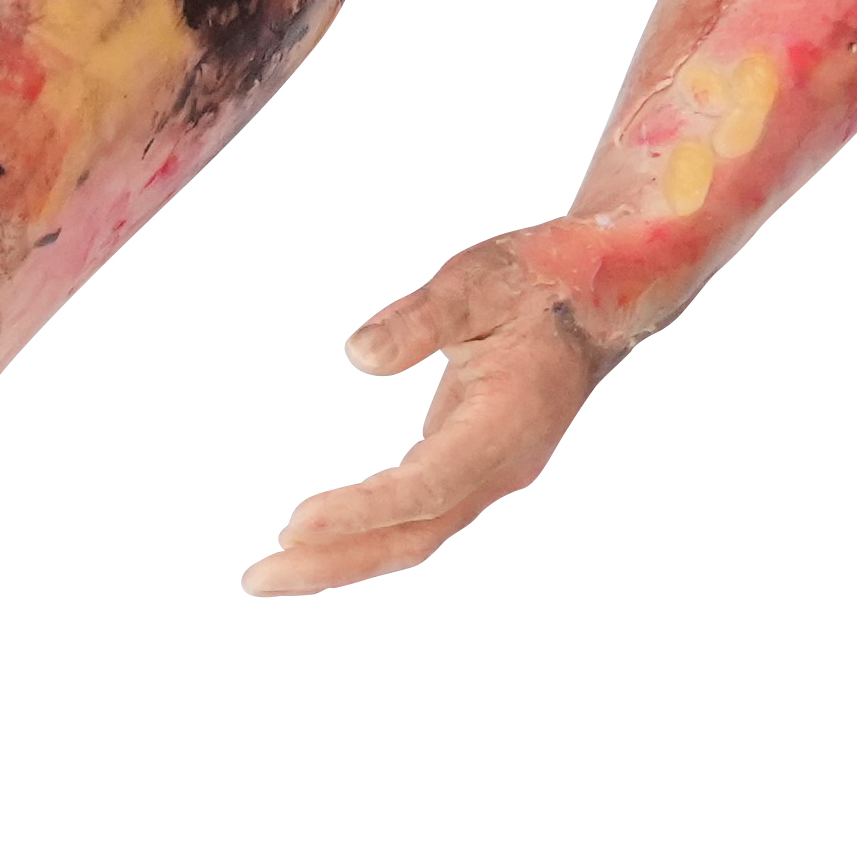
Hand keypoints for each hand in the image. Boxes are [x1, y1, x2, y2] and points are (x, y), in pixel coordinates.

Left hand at [243, 234, 616, 596]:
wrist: (600, 295)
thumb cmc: (538, 279)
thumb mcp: (478, 279)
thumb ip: (421, 318)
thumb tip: (358, 357)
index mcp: (506, 424)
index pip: (425, 486)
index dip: (361, 511)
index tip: (292, 524)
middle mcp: (500, 466)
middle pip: (412, 535)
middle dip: (332, 563)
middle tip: (255, 578)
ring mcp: (487, 474)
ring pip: (411, 536)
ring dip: (339, 561)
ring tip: (265, 576)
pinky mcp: (469, 468)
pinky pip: (412, 517)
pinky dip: (360, 536)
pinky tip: (310, 544)